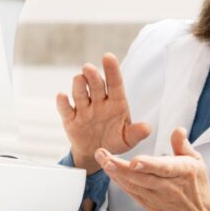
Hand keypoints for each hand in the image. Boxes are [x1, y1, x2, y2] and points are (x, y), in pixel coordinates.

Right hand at [57, 53, 150, 174]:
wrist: (95, 153)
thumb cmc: (114, 141)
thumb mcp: (128, 140)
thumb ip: (136, 134)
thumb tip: (147, 128)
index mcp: (115, 103)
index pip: (115, 83)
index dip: (112, 70)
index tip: (108, 57)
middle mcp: (98, 102)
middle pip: (96, 85)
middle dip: (92, 76)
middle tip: (88, 68)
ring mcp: (84, 109)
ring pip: (80, 94)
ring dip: (79, 86)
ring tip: (79, 79)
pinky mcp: (70, 119)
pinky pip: (65, 109)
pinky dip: (63, 102)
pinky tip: (62, 96)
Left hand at [96, 127, 209, 210]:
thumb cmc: (196, 185)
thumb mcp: (196, 161)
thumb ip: (183, 145)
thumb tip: (178, 130)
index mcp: (182, 172)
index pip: (163, 168)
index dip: (148, 165)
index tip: (134, 161)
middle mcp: (168, 187)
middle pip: (142, 178)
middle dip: (120, 167)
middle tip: (104, 156)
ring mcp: (157, 198)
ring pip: (133, 186)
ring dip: (115, 173)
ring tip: (102, 159)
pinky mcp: (148, 205)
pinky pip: (131, 193)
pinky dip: (120, 182)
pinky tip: (110, 172)